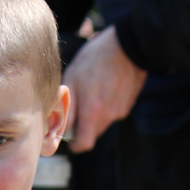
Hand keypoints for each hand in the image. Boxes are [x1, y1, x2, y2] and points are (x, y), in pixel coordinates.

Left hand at [64, 26, 146, 152]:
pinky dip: (107, 105)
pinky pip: (113, 111)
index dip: (75, 144)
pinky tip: (106, 87)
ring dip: (95, 114)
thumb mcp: (73, 78)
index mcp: (93, 112)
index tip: (70, 139)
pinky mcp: (128, 104)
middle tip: (79, 106)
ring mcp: (120, 111)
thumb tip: (61, 126)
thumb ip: (67, 107)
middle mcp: (108, 116)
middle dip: (83, 125)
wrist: (128, 45)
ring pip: (103, 122)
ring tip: (93, 90)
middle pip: (92, 133)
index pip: (84, 144)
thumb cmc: (96, 59)